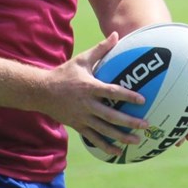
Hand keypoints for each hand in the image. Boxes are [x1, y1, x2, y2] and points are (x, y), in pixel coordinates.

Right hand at [41, 33, 149, 156]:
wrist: (41, 92)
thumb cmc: (64, 73)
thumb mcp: (82, 59)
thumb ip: (101, 49)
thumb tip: (115, 34)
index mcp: (89, 87)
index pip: (112, 92)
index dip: (127, 96)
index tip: (142, 100)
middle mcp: (87, 104)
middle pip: (111, 116)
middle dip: (130, 122)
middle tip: (146, 125)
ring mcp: (82, 117)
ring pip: (104, 130)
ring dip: (121, 137)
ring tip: (136, 141)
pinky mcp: (78, 126)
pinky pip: (94, 138)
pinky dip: (105, 146)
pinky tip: (117, 152)